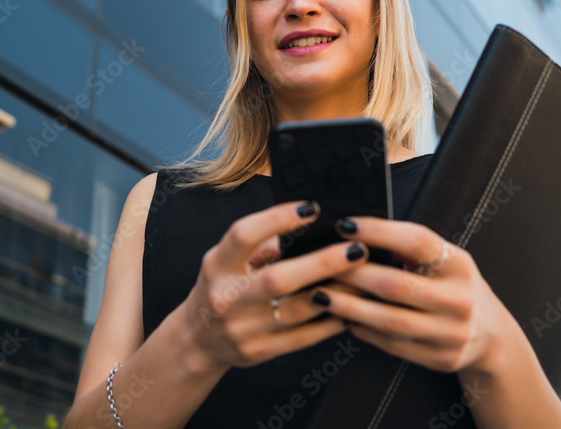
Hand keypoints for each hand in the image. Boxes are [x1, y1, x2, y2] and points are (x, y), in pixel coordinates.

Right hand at [179, 200, 370, 372]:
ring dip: (334, 295)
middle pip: (278, 279)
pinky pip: (300, 338)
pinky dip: (327, 325)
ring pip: (295, 312)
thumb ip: (261, 244)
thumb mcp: (227, 260)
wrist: (198, 340)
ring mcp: (241, 328)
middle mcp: (226, 297)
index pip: (244, 235)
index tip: (312, 208)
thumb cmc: (221, 287)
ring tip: (363, 280)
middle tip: (357, 250)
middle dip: (322, 263)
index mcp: (217, 265)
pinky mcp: (257, 352)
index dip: (277, 219)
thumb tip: (309, 227)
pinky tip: (347, 311)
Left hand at [315, 216, 513, 374]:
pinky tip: (343, 320)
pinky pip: (392, 345)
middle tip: (320, 264)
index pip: (417, 241)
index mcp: (460, 265)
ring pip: (389, 320)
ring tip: (320, 295)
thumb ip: (411, 248)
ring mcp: (451, 333)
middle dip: (352, 274)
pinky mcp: (440, 359)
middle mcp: (459, 299)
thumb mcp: (446, 261)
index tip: (344, 225)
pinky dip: (363, 331)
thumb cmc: (455, 287)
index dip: (378, 231)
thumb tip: (358, 232)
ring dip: (348, 307)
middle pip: (395, 284)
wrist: (492, 337)